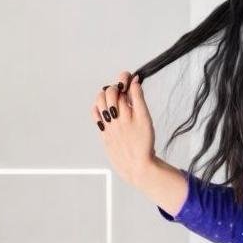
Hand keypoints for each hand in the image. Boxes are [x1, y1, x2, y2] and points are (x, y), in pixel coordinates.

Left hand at [91, 70, 157, 187]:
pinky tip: (103, 107)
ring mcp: (110, 126)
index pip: (127, 88)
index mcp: (133, 114)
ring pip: (102, 100)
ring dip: (106, 93)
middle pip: (113, 92)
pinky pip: (95, 114)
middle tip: (122, 87)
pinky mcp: (103, 134)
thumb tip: (135, 82)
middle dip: (117, 85)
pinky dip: (98, 106)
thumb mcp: (147, 120)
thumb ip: (140, 99)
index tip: (130, 76)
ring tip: (113, 97)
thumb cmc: (144, 144)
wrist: (137, 166)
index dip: (126, 78)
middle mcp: (120, 119)